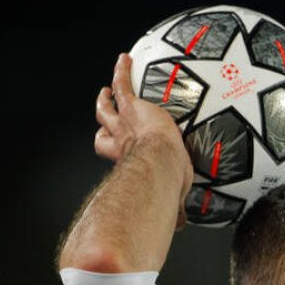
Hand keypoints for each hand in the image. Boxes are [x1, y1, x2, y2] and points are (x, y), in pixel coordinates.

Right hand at [94, 54, 192, 226]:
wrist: (161, 165)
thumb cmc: (165, 182)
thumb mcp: (171, 193)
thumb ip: (174, 207)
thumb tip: (181, 225)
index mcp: (128, 159)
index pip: (111, 151)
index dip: (110, 146)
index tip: (114, 145)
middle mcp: (121, 140)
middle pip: (103, 127)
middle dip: (103, 119)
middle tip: (105, 109)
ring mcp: (125, 122)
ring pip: (107, 107)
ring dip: (106, 96)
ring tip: (108, 87)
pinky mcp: (134, 106)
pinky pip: (124, 84)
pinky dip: (122, 71)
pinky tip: (124, 58)